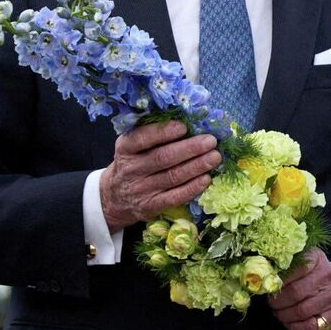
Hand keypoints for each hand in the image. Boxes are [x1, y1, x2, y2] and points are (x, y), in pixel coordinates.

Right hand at [101, 120, 220, 231]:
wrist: (116, 196)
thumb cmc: (133, 163)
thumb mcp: (133, 146)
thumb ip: (152, 134)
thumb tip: (188, 123)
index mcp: (126, 148)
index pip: (142, 138)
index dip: (163, 132)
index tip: (183, 127)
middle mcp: (131, 169)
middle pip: (163, 158)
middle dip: (190, 148)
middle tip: (211, 141)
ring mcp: (141, 189)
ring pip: (172, 176)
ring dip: (196, 166)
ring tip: (215, 157)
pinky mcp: (151, 206)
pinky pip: (174, 197)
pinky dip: (192, 188)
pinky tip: (206, 179)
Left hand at [267, 248, 330, 329]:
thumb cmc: (316, 277)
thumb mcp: (305, 264)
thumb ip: (286, 269)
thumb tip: (264, 280)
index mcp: (317, 259)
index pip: (293, 269)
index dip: (277, 282)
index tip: (269, 288)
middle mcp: (329, 275)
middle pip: (295, 293)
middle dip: (278, 302)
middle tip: (272, 303)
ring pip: (301, 311)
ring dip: (284, 315)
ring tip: (279, 313)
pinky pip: (311, 325)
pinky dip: (295, 326)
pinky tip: (290, 322)